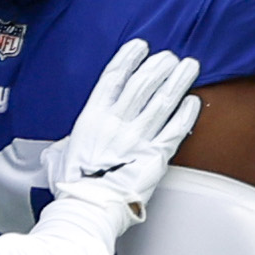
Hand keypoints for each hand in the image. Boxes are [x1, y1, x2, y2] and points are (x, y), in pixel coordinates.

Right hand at [54, 40, 202, 218]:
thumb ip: (73, 142)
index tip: (141, 46)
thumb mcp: (62, 154)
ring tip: (189, 66)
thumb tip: (67, 145)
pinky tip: (193, 101)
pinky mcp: (156, 155)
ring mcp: (138, 138)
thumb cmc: (72, 185)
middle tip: (169, 57)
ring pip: (163, 101)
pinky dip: (186, 113)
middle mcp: (116, 123)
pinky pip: (175, 128)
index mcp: (91, 118)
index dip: (129, 59)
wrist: (88, 207)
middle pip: (143, 84)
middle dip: (159, 66)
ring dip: (178, 81)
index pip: (113, 79)